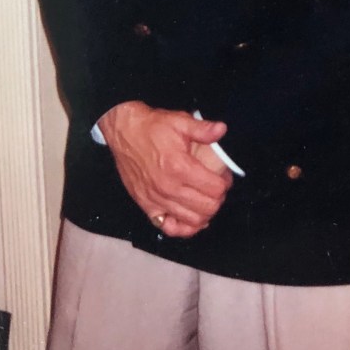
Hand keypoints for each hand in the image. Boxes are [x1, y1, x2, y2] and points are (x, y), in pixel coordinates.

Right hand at [99, 101, 232, 237]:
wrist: (125, 133)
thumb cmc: (152, 127)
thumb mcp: (180, 121)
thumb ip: (203, 129)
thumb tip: (222, 129)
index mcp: (180, 167)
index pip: (214, 188)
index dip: (225, 184)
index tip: (224, 178)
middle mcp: (169, 188)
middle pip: (207, 208)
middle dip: (218, 199)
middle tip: (217, 189)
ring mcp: (157, 200)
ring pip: (191, 221)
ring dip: (205, 214)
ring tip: (206, 201)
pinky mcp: (147, 206)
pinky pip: (169, 228)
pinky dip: (183, 227)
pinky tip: (190, 218)